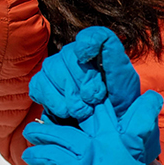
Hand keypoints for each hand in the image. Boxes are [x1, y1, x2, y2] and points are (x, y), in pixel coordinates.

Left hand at [21, 92, 163, 164]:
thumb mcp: (136, 163)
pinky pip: (51, 154)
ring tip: (32, 134)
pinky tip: (31, 156)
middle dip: (64, 101)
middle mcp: (107, 140)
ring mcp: (90, 153)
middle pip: (82, 109)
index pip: (107, 105)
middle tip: (47, 98)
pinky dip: (38, 154)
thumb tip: (133, 125)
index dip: (91, 90)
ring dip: (42, 133)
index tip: (75, 82)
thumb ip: (132, 138)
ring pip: (60, 132)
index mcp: (124, 136)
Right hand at [29, 27, 143, 125]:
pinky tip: (68, 111)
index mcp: (97, 48)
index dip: (89, 46)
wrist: (105, 128)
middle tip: (96, 99)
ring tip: (85, 109)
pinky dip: (55, 101)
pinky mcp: (40, 85)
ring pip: (53, 69)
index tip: (91, 61)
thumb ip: (113, 56)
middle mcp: (72, 54)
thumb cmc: (117, 102)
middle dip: (84, 82)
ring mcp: (54, 68)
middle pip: (69, 55)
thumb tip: (93, 40)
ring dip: (71, 94)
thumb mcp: (124, 80)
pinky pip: (40, 86)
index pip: (90, 36)